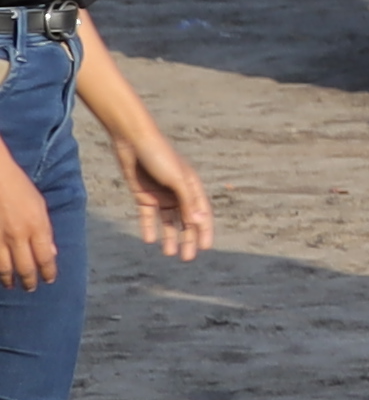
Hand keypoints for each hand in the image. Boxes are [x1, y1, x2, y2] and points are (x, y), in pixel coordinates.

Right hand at [0, 180, 43, 294]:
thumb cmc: (18, 186)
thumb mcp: (40, 205)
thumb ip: (46, 231)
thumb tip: (51, 252)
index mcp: (37, 226)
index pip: (45, 258)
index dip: (48, 272)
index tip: (49, 279)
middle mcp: (18, 236)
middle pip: (25, 267)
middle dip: (29, 281)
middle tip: (31, 288)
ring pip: (4, 268)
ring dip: (9, 279)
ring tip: (12, 284)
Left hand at [111, 135, 210, 259]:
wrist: (132, 140)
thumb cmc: (159, 155)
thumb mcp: (176, 178)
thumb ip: (187, 200)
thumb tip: (199, 222)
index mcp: (191, 187)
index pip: (201, 213)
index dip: (204, 230)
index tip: (205, 248)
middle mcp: (178, 192)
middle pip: (185, 220)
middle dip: (188, 239)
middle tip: (187, 258)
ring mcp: (161, 194)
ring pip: (168, 221)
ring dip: (169, 236)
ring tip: (169, 253)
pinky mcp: (143, 195)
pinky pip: (148, 216)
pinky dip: (149, 227)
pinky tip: (149, 240)